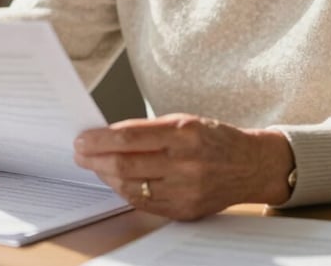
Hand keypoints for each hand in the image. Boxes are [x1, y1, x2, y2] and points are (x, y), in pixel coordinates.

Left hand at [73, 113, 292, 219]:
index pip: (130, 137)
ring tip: (94, 166)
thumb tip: (109, 136)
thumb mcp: (185, 121)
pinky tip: (116, 181)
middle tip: (80, 152)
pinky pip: (144, 203)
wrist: (250, 165)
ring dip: (106, 176)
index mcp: (184, 132)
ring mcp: (185, 190)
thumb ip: (150, 130)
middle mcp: (185, 162)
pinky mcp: (185, 210)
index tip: (82, 138)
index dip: (100, 139)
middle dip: (95, 159)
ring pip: (131, 187)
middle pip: (125, 164)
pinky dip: (125, 191)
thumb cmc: (215, 138)